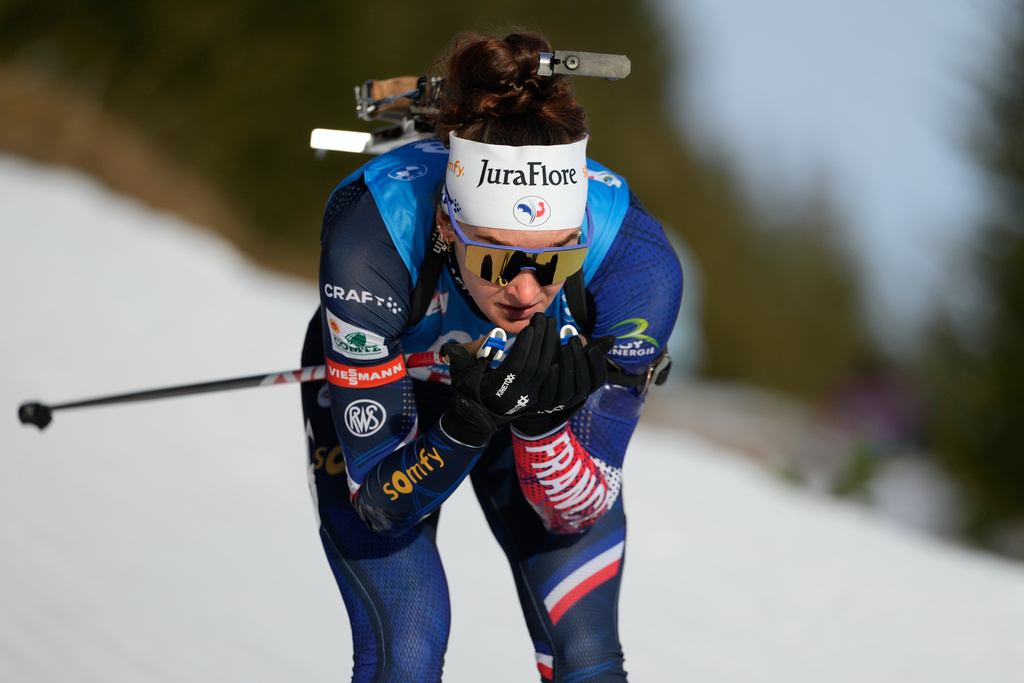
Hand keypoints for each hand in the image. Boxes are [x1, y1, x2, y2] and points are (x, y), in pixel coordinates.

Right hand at [440, 313, 559, 444]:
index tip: (530, 326)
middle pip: (535, 364)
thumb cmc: (468, 392)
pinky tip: (556, 341)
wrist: (477, 419)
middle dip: (542, 340)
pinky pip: (549, 374)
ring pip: (545, 369)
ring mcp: (529, 396)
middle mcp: (518, 394)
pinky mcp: (535, 394)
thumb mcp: (461, 374)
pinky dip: (553, 357)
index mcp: (499, 389)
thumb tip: (459, 345)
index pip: (517, 365)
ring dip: (550, 345)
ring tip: (551, 324)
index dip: (525, 346)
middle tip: (545, 317)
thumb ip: (462, 357)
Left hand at [511, 334, 614, 436]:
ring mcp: (561, 403)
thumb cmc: (563, 368)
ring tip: (563, 348)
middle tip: (573, 341)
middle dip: (580, 360)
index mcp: (587, 387)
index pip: (599, 379)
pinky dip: (554, 379)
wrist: (538, 391)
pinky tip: (552, 364)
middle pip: (583, 383)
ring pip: (569, 390)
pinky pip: (551, 394)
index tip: (592, 348)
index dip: (597, 365)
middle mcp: (577, 397)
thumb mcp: (577, 359)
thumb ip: (591, 350)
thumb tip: (612, 338)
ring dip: (568, 367)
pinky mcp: (545, 403)